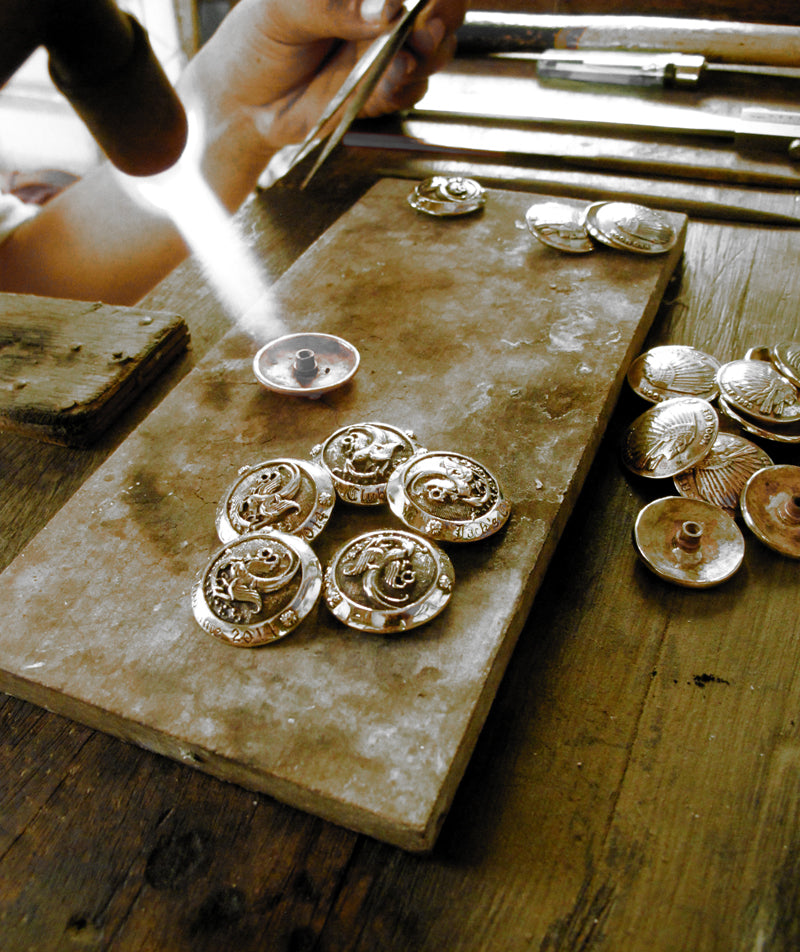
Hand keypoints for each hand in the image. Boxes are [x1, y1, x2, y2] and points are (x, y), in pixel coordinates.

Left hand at [182, 0, 466, 153]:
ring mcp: (386, 53)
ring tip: (408, 56)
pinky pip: (411, 89)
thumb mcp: (285, 11)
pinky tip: (392, 80)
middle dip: (442, 17)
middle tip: (426, 28)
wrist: (245, 103)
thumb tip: (388, 8)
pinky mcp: (382, 93)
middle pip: (441, 9)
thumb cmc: (258, 40)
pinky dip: (407, 86)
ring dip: (431, 54)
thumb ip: (334, 7)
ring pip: (435, 50)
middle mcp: (382, 13)